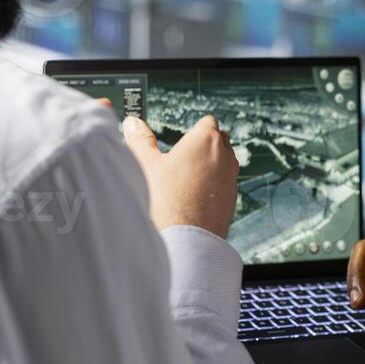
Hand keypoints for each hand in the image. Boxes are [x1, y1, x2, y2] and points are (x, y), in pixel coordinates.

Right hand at [122, 115, 237, 237]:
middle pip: (219, 140)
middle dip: (203, 145)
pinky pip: (224, 186)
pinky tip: (192, 199)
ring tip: (183, 180)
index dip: (193, 128)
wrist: (184, 241)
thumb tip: (132, 123)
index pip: (207, 122)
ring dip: (209, 166)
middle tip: (180, 158)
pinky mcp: (232, 200)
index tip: (181, 139)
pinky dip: (212, 187)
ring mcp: (231, 179)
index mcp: (206, 139)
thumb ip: (140, 139)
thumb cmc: (165, 200)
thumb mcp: (146, 164)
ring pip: (224, 164)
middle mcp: (225, 156)